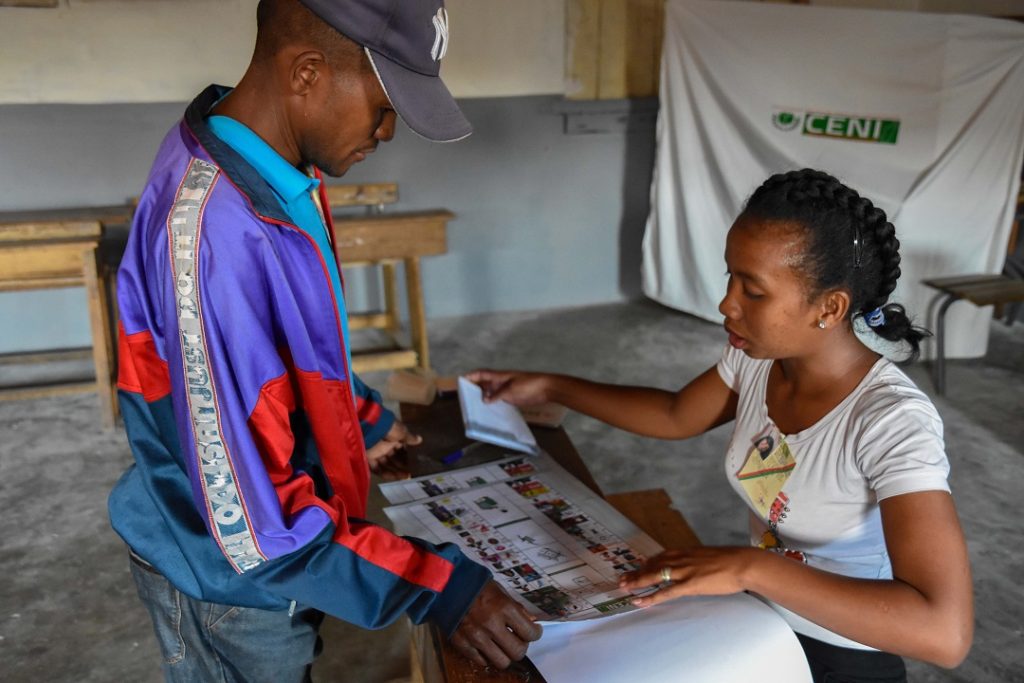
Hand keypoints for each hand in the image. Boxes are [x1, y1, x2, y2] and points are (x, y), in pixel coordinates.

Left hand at [365, 421, 421, 480]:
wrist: (370, 427)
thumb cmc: (387, 427)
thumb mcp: (401, 431)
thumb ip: (409, 438)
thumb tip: (419, 439)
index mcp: (392, 437)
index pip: (401, 448)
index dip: (408, 455)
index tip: (415, 462)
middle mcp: (384, 445)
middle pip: (394, 458)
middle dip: (403, 465)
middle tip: (412, 472)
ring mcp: (375, 452)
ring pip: (386, 465)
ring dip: (396, 471)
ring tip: (406, 476)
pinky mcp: (368, 458)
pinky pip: (377, 469)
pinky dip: (385, 474)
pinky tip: (395, 477)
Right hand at [450, 581, 542, 669]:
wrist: (445, 584)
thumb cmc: (476, 585)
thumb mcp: (500, 591)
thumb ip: (516, 608)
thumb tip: (531, 623)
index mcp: (504, 608)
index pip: (529, 633)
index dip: (535, 634)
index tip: (533, 632)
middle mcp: (491, 625)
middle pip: (517, 652)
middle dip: (521, 646)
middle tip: (517, 639)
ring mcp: (475, 637)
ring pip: (501, 662)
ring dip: (505, 654)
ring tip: (502, 645)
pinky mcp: (461, 644)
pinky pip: (482, 661)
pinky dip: (486, 655)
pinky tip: (486, 644)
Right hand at [465, 369, 551, 406]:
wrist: (546, 389)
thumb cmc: (529, 385)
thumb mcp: (511, 389)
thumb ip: (497, 394)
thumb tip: (484, 400)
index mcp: (499, 376)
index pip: (481, 374)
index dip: (471, 376)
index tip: (460, 381)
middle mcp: (500, 382)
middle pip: (484, 383)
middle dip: (474, 388)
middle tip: (464, 397)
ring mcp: (505, 390)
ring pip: (490, 392)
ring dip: (482, 396)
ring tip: (472, 406)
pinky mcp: (511, 397)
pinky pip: (498, 399)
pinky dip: (491, 403)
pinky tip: (487, 410)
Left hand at [618, 546, 758, 607]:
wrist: (742, 563)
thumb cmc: (730, 562)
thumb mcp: (708, 557)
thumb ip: (696, 561)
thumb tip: (692, 567)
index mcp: (685, 551)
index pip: (660, 556)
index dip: (646, 563)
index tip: (637, 567)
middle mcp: (680, 559)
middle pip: (652, 565)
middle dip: (636, 572)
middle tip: (622, 579)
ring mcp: (683, 571)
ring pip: (654, 576)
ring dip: (637, 582)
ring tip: (624, 588)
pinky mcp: (689, 584)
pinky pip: (665, 592)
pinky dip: (650, 597)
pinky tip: (640, 601)